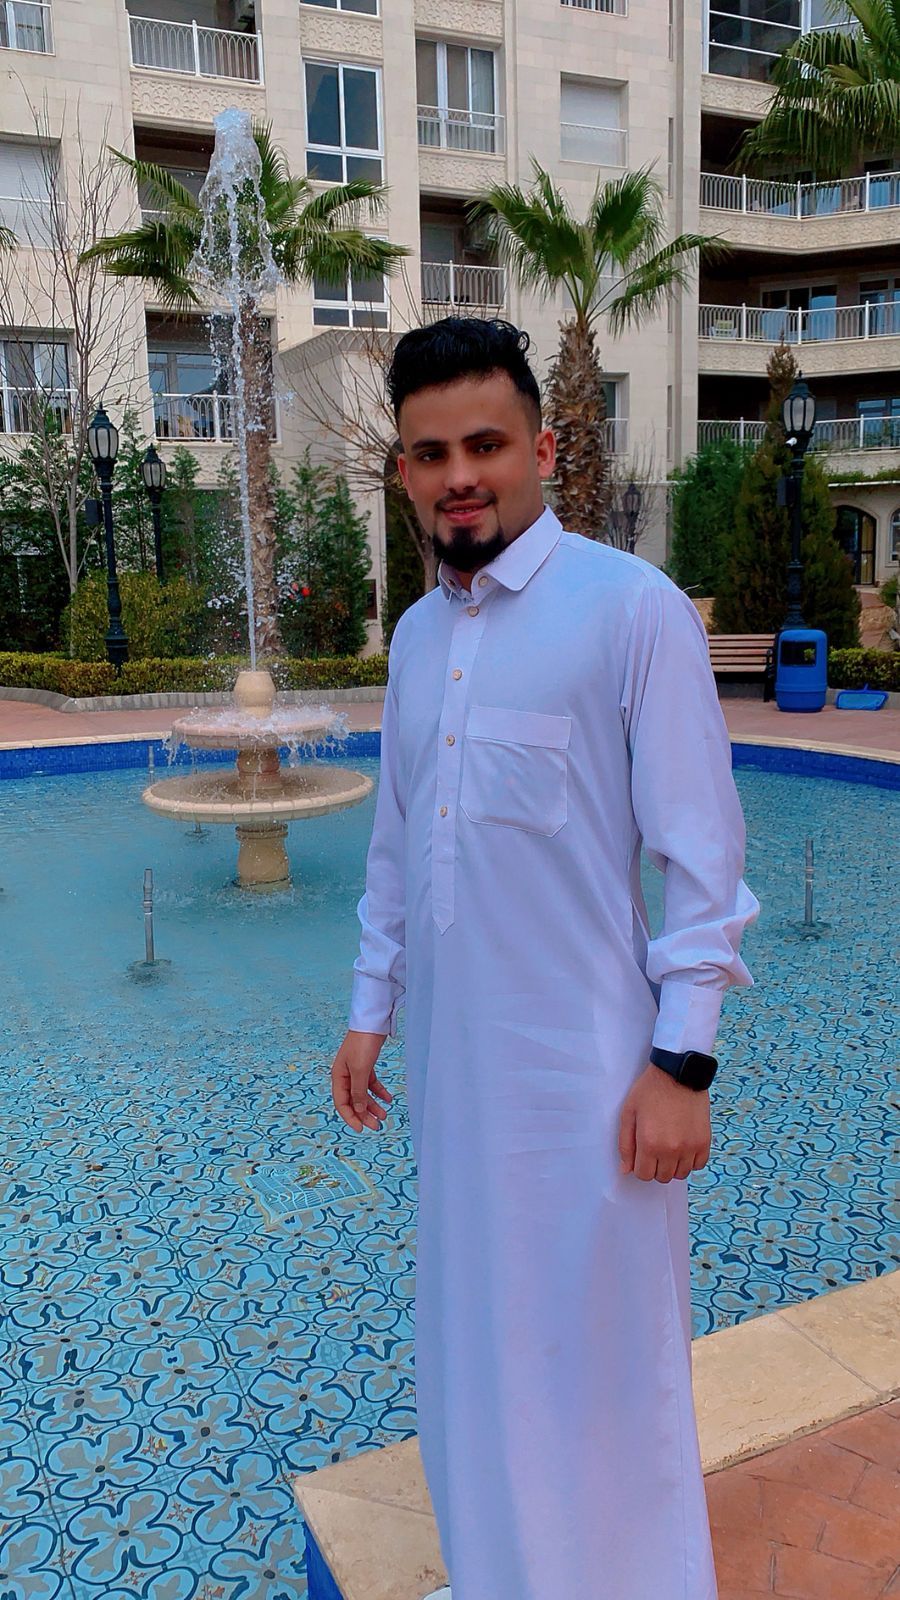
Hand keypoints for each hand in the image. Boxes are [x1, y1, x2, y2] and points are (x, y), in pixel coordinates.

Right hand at [331, 1029, 393, 1133]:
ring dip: (372, 1105)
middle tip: (377, 1125)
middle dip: (364, 1114)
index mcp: (338, 1076)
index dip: (350, 1118)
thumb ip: (358, 1091)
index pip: (341, 1103)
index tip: (361, 1129)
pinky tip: (388, 1099)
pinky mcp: (366, 1066)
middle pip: (353, 1101)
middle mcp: (345, 1075)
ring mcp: (356, 1071)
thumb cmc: (362, 1044)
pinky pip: (371, 1084)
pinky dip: (379, 1092)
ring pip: (363, 1094)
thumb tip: (357, 1110)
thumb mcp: (360, 1070)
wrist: (373, 1023)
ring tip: (384, 1115)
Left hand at [618, 1063, 711, 1182]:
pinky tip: (684, 1146)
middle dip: (656, 1167)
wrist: (678, 1073)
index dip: (640, 1166)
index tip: (642, 1154)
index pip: (644, 1175)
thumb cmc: (650, 1090)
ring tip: (670, 1147)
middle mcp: (671, 1150)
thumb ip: (625, 1144)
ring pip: (681, 1174)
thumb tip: (626, 1170)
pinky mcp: (704, 1141)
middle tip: (655, 1149)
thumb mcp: (628, 1113)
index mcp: (649, 1143)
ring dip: (673, 1165)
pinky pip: (699, 1165)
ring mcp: (690, 1147)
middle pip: (663, 1177)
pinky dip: (691, 1160)